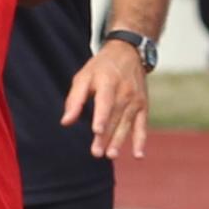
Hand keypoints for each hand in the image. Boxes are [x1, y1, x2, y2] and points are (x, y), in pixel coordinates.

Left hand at [61, 39, 150, 160]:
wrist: (128, 53)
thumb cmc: (100, 68)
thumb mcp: (83, 77)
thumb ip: (75, 99)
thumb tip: (65, 122)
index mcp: (108, 82)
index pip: (105, 102)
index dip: (102, 117)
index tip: (97, 131)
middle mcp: (125, 92)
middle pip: (114, 117)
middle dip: (106, 136)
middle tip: (97, 153)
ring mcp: (136, 100)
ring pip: (126, 124)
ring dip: (119, 141)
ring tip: (111, 155)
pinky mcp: (143, 106)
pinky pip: (142, 126)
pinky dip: (140, 140)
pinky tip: (138, 155)